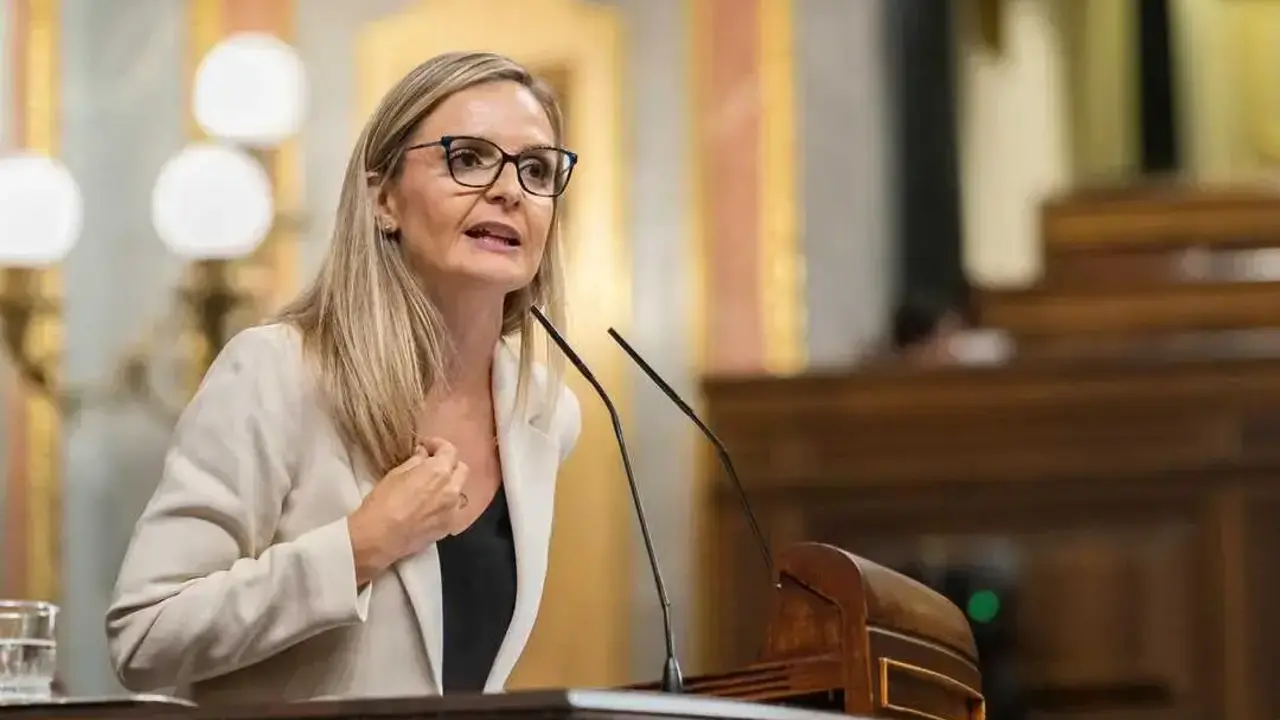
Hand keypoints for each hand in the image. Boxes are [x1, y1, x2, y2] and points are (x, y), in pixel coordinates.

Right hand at [347, 437, 467, 585]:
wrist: (379, 538)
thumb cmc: (382, 502)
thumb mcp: (395, 474)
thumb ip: (415, 462)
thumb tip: (423, 454)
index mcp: (439, 471)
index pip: (450, 450)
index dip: (438, 445)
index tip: (427, 447)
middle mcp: (452, 489)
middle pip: (461, 469)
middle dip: (449, 464)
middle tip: (432, 465)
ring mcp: (453, 510)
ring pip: (459, 491)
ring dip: (450, 485)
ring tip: (433, 487)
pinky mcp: (448, 527)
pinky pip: (454, 510)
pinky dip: (446, 504)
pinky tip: (431, 507)